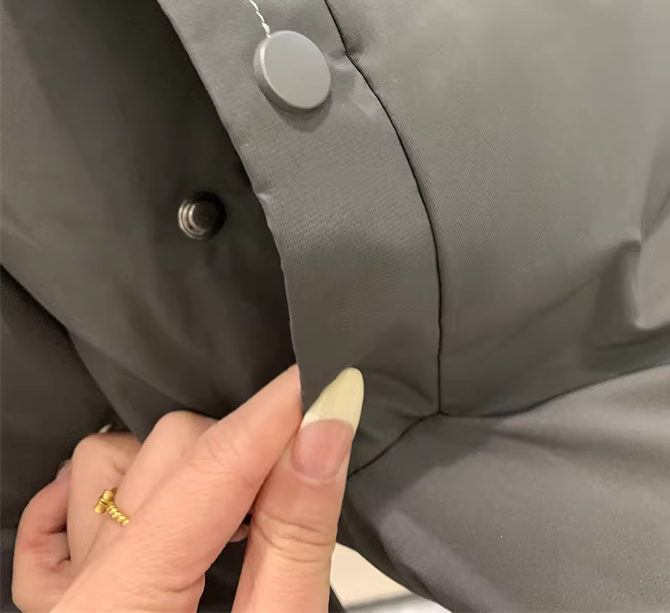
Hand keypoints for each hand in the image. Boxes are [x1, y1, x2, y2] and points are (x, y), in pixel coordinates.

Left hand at [12, 366, 363, 612]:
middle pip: (163, 455)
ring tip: (232, 518)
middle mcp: (70, 599)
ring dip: (174, 469)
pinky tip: (151, 521)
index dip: (273, 415)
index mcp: (120, 612)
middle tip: (302, 474)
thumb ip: (295, 539)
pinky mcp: (48, 610)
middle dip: (243, 449)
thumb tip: (323, 434)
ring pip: (103, 465)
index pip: (207, 470)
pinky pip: (51, 515)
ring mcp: (51, 603)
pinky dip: (101, 497)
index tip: (326, 375)